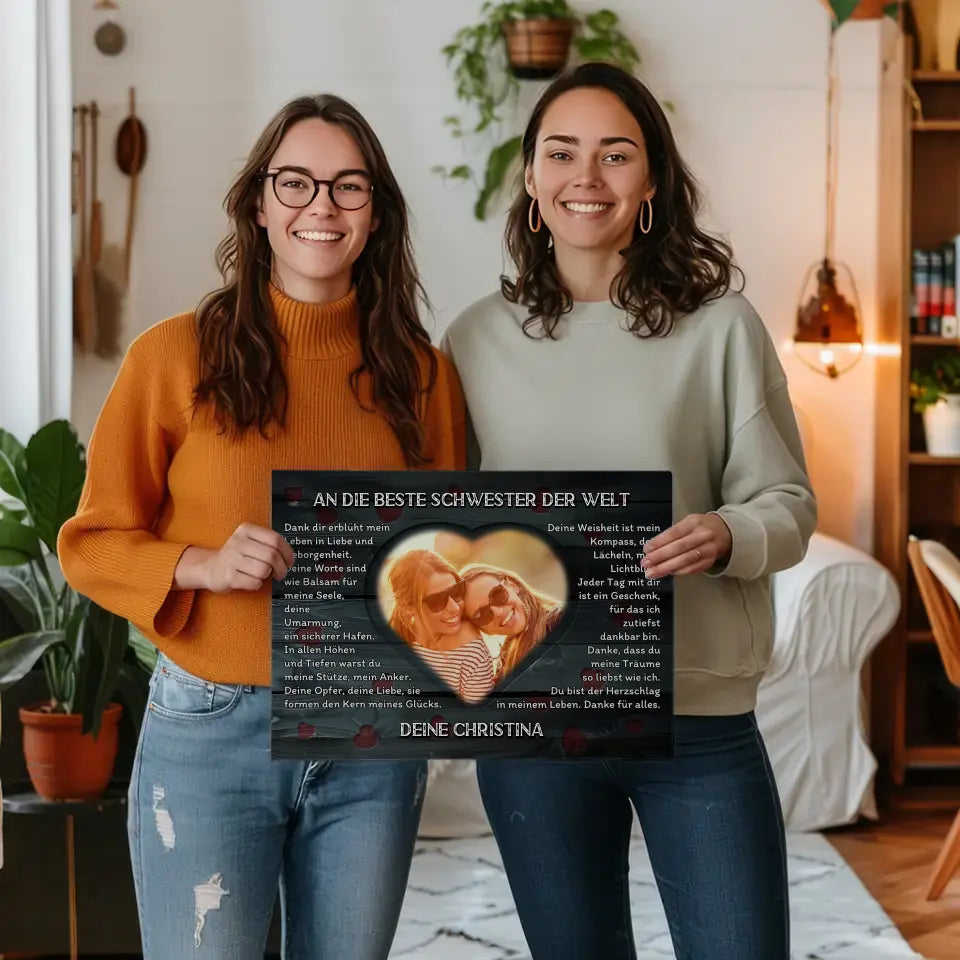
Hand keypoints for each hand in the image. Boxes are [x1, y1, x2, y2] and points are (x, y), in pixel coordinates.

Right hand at [175, 523, 294, 593]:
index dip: (287, 553)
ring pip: (264, 570)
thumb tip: (289, 557)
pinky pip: (254, 582)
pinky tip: (250, 580)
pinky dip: (257, 584)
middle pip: (271, 555)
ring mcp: (231, 558)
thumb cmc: (237, 556)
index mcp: (246, 530)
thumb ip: (269, 544)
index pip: (275, 539)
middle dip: (281, 568)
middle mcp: (238, 541)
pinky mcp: (228, 576)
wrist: (210, 568)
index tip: (289, 562)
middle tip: (280, 573)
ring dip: (266, 576)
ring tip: (260, 575)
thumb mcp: (251, 542)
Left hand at [641, 513, 731, 578]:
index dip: (659, 542)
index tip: (646, 549)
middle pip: (679, 547)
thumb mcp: (687, 523)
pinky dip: (679, 571)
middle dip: (660, 557)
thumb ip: (671, 534)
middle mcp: (703, 535)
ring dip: (666, 567)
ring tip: (653, 572)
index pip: (674, 533)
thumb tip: (651, 549)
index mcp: (694, 522)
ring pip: (686, 560)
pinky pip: (693, 568)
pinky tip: (668, 572)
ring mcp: (708, 549)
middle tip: (646, 563)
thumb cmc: (700, 527)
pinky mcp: (710, 561)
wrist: (724, 532)